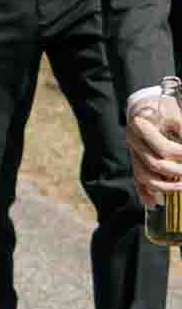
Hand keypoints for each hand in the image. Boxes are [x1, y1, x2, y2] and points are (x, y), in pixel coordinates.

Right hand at [126, 94, 181, 208]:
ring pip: (144, 176)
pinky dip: (145, 193)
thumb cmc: (162, 107)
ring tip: (181, 187)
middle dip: (177, 173)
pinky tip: (155, 203)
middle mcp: (133, 141)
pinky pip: (137, 180)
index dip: (181, 155)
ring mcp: (132, 152)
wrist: (144, 105)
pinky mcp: (134, 160)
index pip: (164, 148)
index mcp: (140, 126)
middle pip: (154, 165)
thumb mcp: (174, 113)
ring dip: (165, 187)